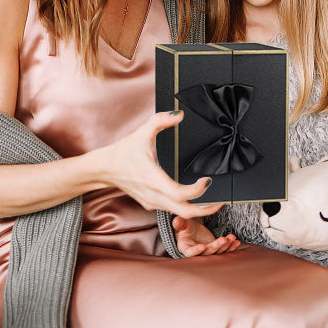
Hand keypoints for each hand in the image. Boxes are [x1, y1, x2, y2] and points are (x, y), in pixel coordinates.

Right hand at [95, 111, 223, 219]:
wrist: (104, 169)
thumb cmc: (123, 152)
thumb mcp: (142, 132)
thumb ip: (161, 120)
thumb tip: (179, 114)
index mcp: (153, 179)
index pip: (179, 193)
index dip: (198, 190)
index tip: (208, 180)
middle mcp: (154, 195)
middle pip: (185, 211)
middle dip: (206, 209)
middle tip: (222, 200)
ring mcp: (152, 202)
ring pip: (180, 214)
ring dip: (199, 210)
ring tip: (214, 200)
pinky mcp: (151, 204)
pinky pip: (173, 210)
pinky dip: (187, 208)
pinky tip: (197, 199)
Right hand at [172, 216, 241, 256]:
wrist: (191, 229)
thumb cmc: (185, 227)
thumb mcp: (182, 224)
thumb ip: (180, 224)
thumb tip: (177, 221)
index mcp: (185, 247)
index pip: (190, 252)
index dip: (196, 251)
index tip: (202, 247)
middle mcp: (197, 252)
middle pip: (207, 252)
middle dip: (216, 246)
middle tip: (223, 240)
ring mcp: (207, 251)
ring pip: (217, 251)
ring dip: (225, 246)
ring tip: (231, 238)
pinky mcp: (215, 249)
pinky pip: (224, 250)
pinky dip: (231, 246)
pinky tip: (236, 242)